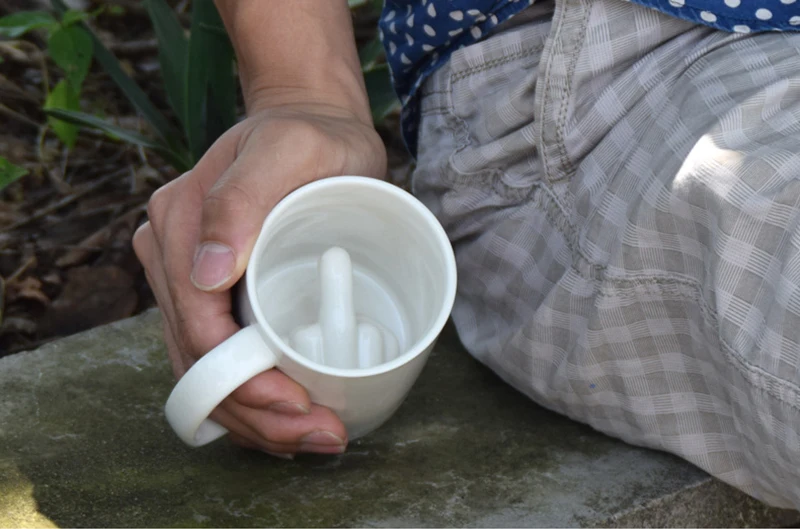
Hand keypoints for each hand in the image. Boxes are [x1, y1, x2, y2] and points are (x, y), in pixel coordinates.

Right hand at [133, 101, 386, 456]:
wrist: (311, 124)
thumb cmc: (311, 137)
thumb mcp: (290, 150)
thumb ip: (243, 200)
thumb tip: (206, 275)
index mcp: (180, 225)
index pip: (198, 326)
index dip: (242, 379)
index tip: (298, 405)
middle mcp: (171, 255)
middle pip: (197, 359)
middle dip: (254, 412)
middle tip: (320, 437)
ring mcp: (187, 277)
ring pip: (202, 369)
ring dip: (251, 416)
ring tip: (311, 437)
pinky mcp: (211, 292)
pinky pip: (216, 356)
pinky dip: (246, 395)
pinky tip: (283, 419)